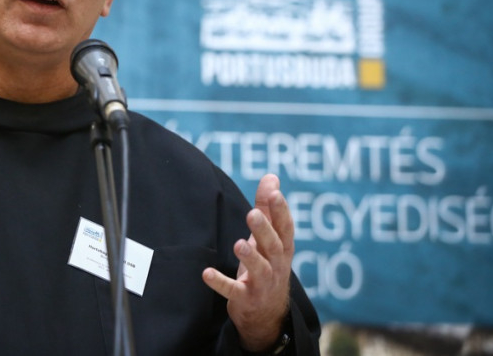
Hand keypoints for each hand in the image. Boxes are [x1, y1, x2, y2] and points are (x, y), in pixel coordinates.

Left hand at [202, 174, 292, 351]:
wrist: (267, 315)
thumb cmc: (267, 266)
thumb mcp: (269, 238)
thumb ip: (268, 208)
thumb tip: (271, 177)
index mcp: (283, 249)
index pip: (286, 227)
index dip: (281, 210)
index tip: (274, 193)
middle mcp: (276, 266)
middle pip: (273, 246)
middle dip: (264, 230)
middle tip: (253, 214)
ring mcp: (262, 284)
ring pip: (260, 269)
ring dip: (249, 257)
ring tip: (239, 243)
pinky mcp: (246, 299)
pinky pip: (233, 291)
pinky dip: (221, 283)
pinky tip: (206, 273)